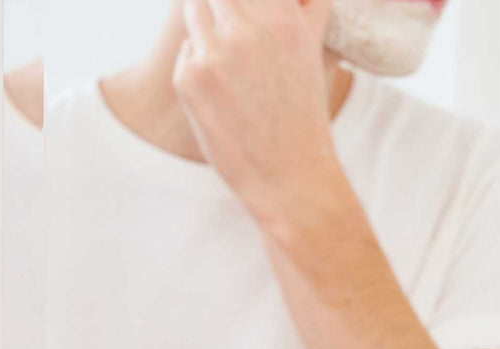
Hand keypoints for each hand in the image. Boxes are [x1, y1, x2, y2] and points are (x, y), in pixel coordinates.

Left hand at [173, 0, 345, 237]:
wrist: (290, 179)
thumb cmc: (304, 117)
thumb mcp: (313, 54)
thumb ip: (306, 9)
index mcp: (282, 16)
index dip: (245, 2)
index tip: (243, 16)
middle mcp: (245, 28)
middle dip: (224, 8)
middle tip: (236, 42)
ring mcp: (212, 52)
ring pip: (195, 9)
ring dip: (207, 28)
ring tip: (230, 66)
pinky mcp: (188, 78)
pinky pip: (186, 51)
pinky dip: (199, 66)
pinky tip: (224, 97)